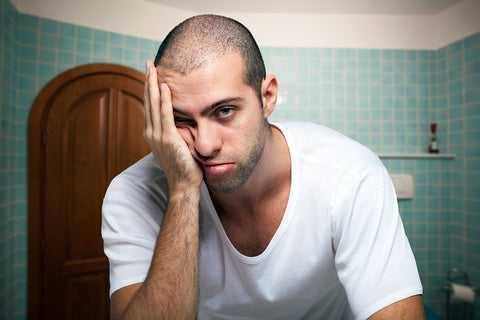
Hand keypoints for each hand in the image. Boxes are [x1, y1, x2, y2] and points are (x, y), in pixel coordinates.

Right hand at [143, 60, 202, 192]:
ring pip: (153, 104)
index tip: (151, 73)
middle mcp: (151, 132)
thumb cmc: (184, 166)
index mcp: (153, 133)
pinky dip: (164, 100)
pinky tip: (164, 86)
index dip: (149, 88)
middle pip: (148, 101)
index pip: (150, 105)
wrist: (184, 184)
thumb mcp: (178, 144)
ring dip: (152, 85)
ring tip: (152, 68)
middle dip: (148, 81)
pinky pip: (165, 115)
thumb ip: (177, 130)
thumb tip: (185, 119)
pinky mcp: (168, 139)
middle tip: (148, 63)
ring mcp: (158, 135)